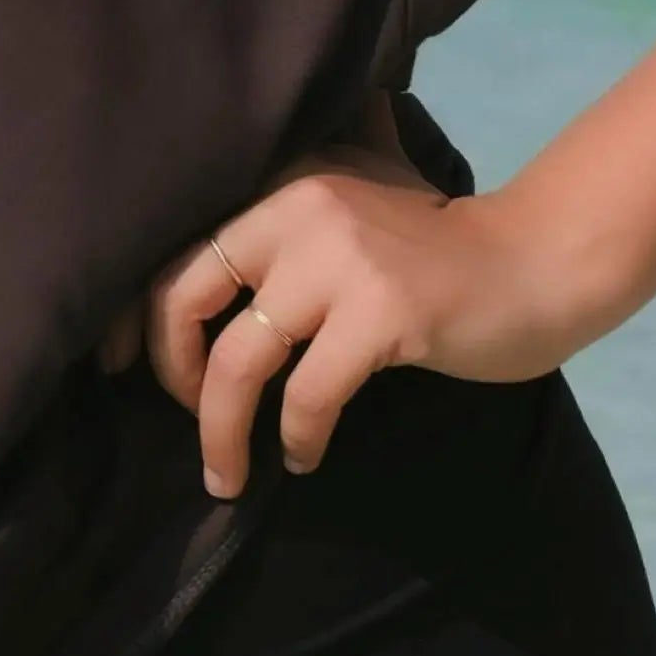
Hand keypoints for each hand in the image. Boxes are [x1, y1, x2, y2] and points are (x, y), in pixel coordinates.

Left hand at [147, 149, 580, 494]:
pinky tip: (304, 456)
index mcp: (280, 181)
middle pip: (183, 296)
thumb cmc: (438, 250)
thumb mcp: (352, 204)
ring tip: (228, 473)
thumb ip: (286, 224)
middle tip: (187, 420)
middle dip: (171, 373)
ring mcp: (341, 259)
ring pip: (239, 357)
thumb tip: (206, 288)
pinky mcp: (384, 313)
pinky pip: (308, 393)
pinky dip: (296, 437)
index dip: (134, 315)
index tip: (119, 366)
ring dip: (221, 430)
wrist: (537, 261)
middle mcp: (297, 204)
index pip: (174, 245)